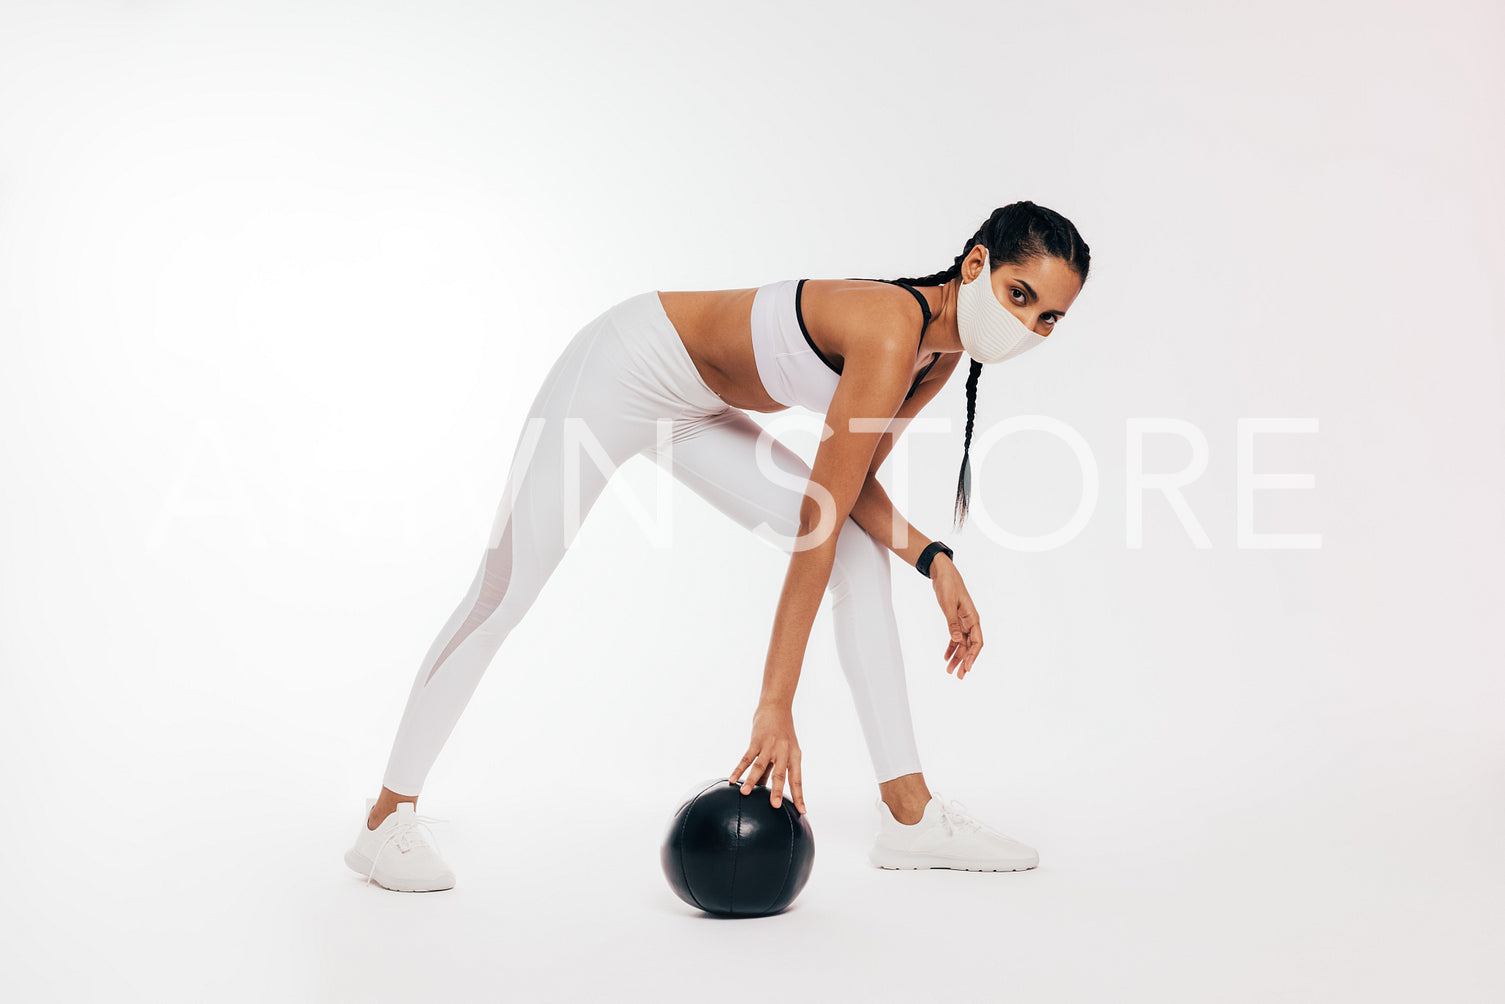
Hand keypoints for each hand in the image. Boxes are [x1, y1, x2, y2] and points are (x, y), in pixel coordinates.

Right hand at [727, 703, 806, 813]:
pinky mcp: (757, 740)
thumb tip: (765, 789)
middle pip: (780, 774)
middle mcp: (783, 751)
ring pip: (760, 766)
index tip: (802, 811)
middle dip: (776, 791)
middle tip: (774, 806)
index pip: (797, 779)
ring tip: (745, 793)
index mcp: (794, 756)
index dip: (799, 796)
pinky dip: (739, 768)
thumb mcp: (784, 750)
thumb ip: (774, 769)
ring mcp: (770, 745)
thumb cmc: (781, 732)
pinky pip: (747, 757)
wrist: (776, 707)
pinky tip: (733, 779)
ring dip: (752, 780)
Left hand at [930, 556, 982, 678]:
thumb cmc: (948, 586)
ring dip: (957, 657)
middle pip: (970, 646)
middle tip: (958, 676)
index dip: (973, 656)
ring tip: (950, 671)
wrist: (943, 573)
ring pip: (962, 644)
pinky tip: (946, 657)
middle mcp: (970, 621)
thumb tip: (957, 640)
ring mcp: (963, 621)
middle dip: (964, 661)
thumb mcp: (948, 604)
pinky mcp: (956, 620)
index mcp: (972, 618)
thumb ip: (952, 623)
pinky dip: (951, 647)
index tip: (967, 668)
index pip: (977, 641)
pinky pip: (955, 637)